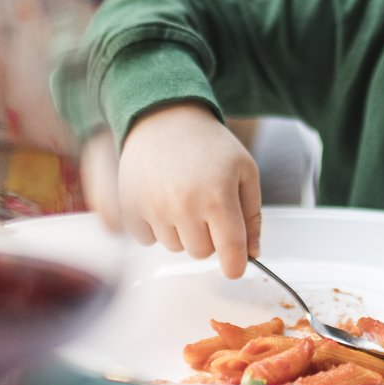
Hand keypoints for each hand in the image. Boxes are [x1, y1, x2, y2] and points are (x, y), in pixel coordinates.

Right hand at [117, 103, 261, 278]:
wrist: (163, 118)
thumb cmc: (208, 144)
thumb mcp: (244, 170)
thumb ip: (252, 214)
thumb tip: (252, 253)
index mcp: (218, 196)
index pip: (231, 252)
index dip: (236, 266)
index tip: (235, 266)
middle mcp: (185, 205)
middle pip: (201, 253)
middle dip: (207, 237)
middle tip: (205, 207)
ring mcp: (154, 207)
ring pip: (175, 248)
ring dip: (181, 231)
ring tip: (182, 197)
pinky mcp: (130, 207)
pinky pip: (147, 240)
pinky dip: (155, 227)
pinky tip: (160, 199)